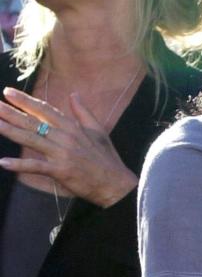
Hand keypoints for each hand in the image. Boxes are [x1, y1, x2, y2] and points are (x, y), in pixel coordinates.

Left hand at [0, 86, 137, 206]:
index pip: (45, 110)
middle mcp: (65, 137)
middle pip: (33, 122)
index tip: (8, 92)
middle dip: (11, 113)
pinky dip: (19, 165)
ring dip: (10, 132)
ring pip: (31, 140)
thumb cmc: (107, 159)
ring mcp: (62, 154)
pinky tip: (3, 162)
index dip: (25, 101)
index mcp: (73, 127)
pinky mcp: (60, 171)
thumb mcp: (98, 131)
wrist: (115, 184)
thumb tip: (74, 94)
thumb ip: (83, 112)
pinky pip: (35, 166)